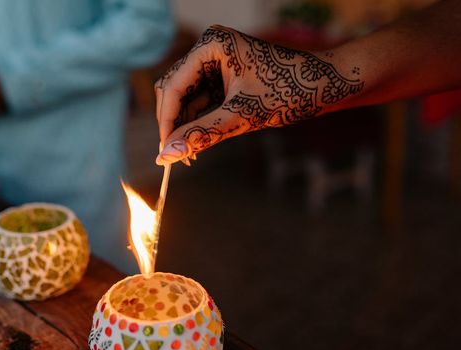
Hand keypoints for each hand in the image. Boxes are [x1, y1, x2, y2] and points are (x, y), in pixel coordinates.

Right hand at [154, 25, 363, 164]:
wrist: (329, 86)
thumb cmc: (293, 91)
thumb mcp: (243, 116)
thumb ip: (202, 134)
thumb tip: (168, 155)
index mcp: (211, 45)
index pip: (173, 87)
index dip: (167, 122)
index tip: (165, 152)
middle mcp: (209, 50)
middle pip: (174, 91)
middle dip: (174, 124)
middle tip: (176, 157)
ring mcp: (216, 64)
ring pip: (186, 100)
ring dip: (185, 127)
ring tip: (190, 155)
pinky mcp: (223, 78)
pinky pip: (200, 102)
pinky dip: (198, 123)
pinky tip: (199, 144)